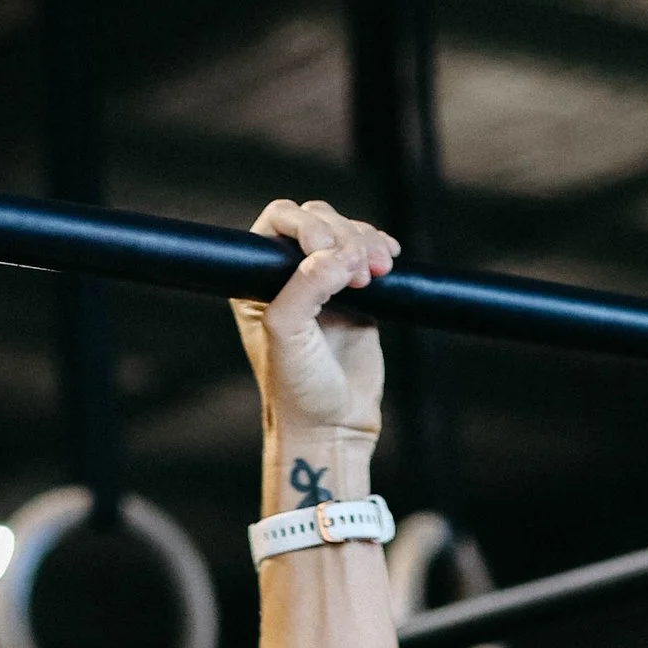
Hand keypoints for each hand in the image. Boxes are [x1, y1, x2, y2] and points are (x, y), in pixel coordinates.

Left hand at [230, 195, 397, 471]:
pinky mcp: (356, 295)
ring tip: (378, 272)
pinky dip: (380, 248)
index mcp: (258, 281)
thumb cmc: (297, 391)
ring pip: (345, 232)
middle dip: (343, 235)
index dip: (306, 226)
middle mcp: (288, 277)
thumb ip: (306, 285)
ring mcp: (324, 284)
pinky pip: (368, 253)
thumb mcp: (287, 334)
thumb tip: (341, 251)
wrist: (333, 427)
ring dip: (366, 242)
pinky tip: (389, 260)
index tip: (325, 252)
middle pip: (317, 219)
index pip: (278, 223)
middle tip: (359, 273)